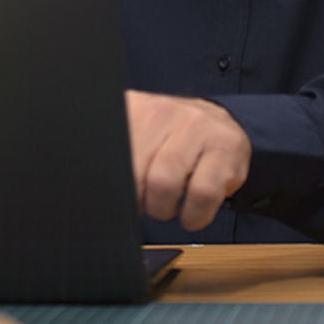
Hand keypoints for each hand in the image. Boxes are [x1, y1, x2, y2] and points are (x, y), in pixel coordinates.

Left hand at [125, 90, 250, 230]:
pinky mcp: (225, 146)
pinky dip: (195, 215)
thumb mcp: (138, 137)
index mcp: (132, 109)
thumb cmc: (172, 140)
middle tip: (146, 203)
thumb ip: (118, 157)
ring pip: (165, 184)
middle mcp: (161, 111)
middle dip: (138, 201)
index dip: (114, 187)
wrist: (220, 124)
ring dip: (163, 209)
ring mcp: (194, 125)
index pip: (111, 155)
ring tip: (168, 208)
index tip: (120, 199)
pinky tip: (192, 215)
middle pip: (133, 173)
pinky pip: (203, 193)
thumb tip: (98, 189)